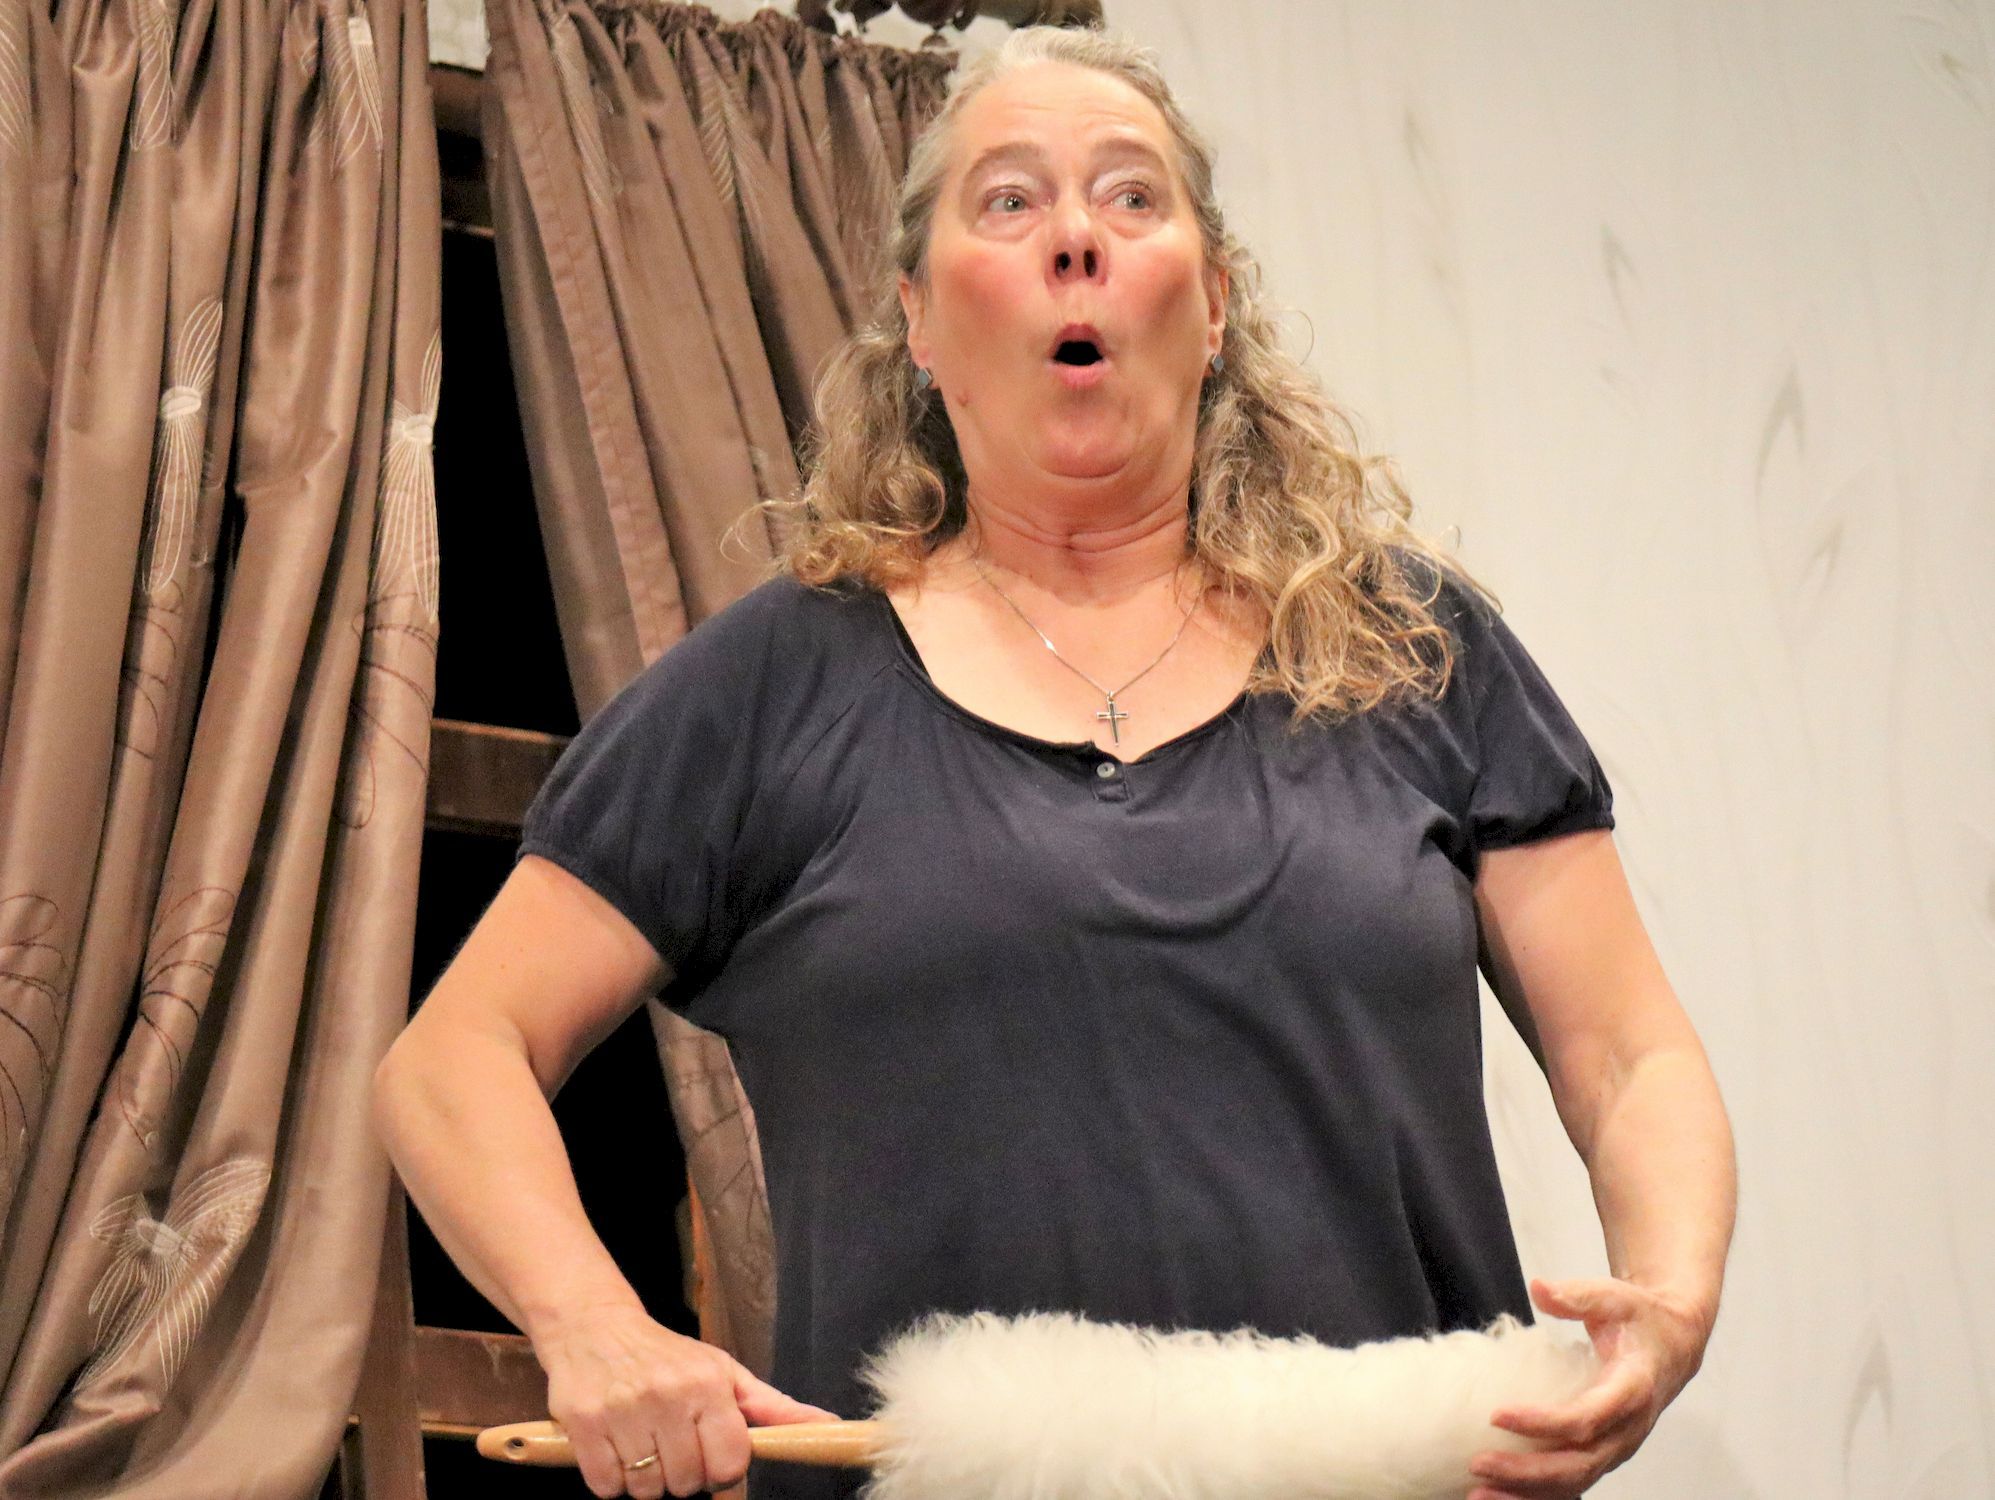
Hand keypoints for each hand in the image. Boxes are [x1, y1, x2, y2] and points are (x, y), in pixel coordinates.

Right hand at [533, 1301, 836, 1499]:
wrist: (595, 1326)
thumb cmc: (668, 1356)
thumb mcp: (725, 1371)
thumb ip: (774, 1407)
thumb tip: (828, 1424)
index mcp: (708, 1384)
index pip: (729, 1464)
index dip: (721, 1471)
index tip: (709, 1456)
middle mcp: (667, 1396)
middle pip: (687, 1483)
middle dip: (682, 1476)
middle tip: (672, 1447)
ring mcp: (622, 1411)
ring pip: (646, 1490)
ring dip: (645, 1480)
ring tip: (643, 1445)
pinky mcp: (583, 1424)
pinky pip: (606, 1486)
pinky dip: (612, 1480)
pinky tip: (616, 1449)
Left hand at [1466, 1276, 1711, 1499]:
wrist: (1675, 1344)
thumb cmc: (1641, 1319)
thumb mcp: (1614, 1297)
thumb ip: (1577, 1295)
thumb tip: (1539, 1287)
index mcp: (1632, 1390)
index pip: (1586, 1418)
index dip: (1543, 1423)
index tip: (1497, 1416)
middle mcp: (1627, 1429)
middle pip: (1577, 1464)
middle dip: (1526, 1472)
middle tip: (1478, 1464)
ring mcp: (1617, 1447)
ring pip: (1575, 1483)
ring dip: (1527, 1494)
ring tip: (1478, 1494)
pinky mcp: (1604, 1454)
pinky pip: (1572, 1484)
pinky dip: (1538, 1496)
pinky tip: (1499, 1497)